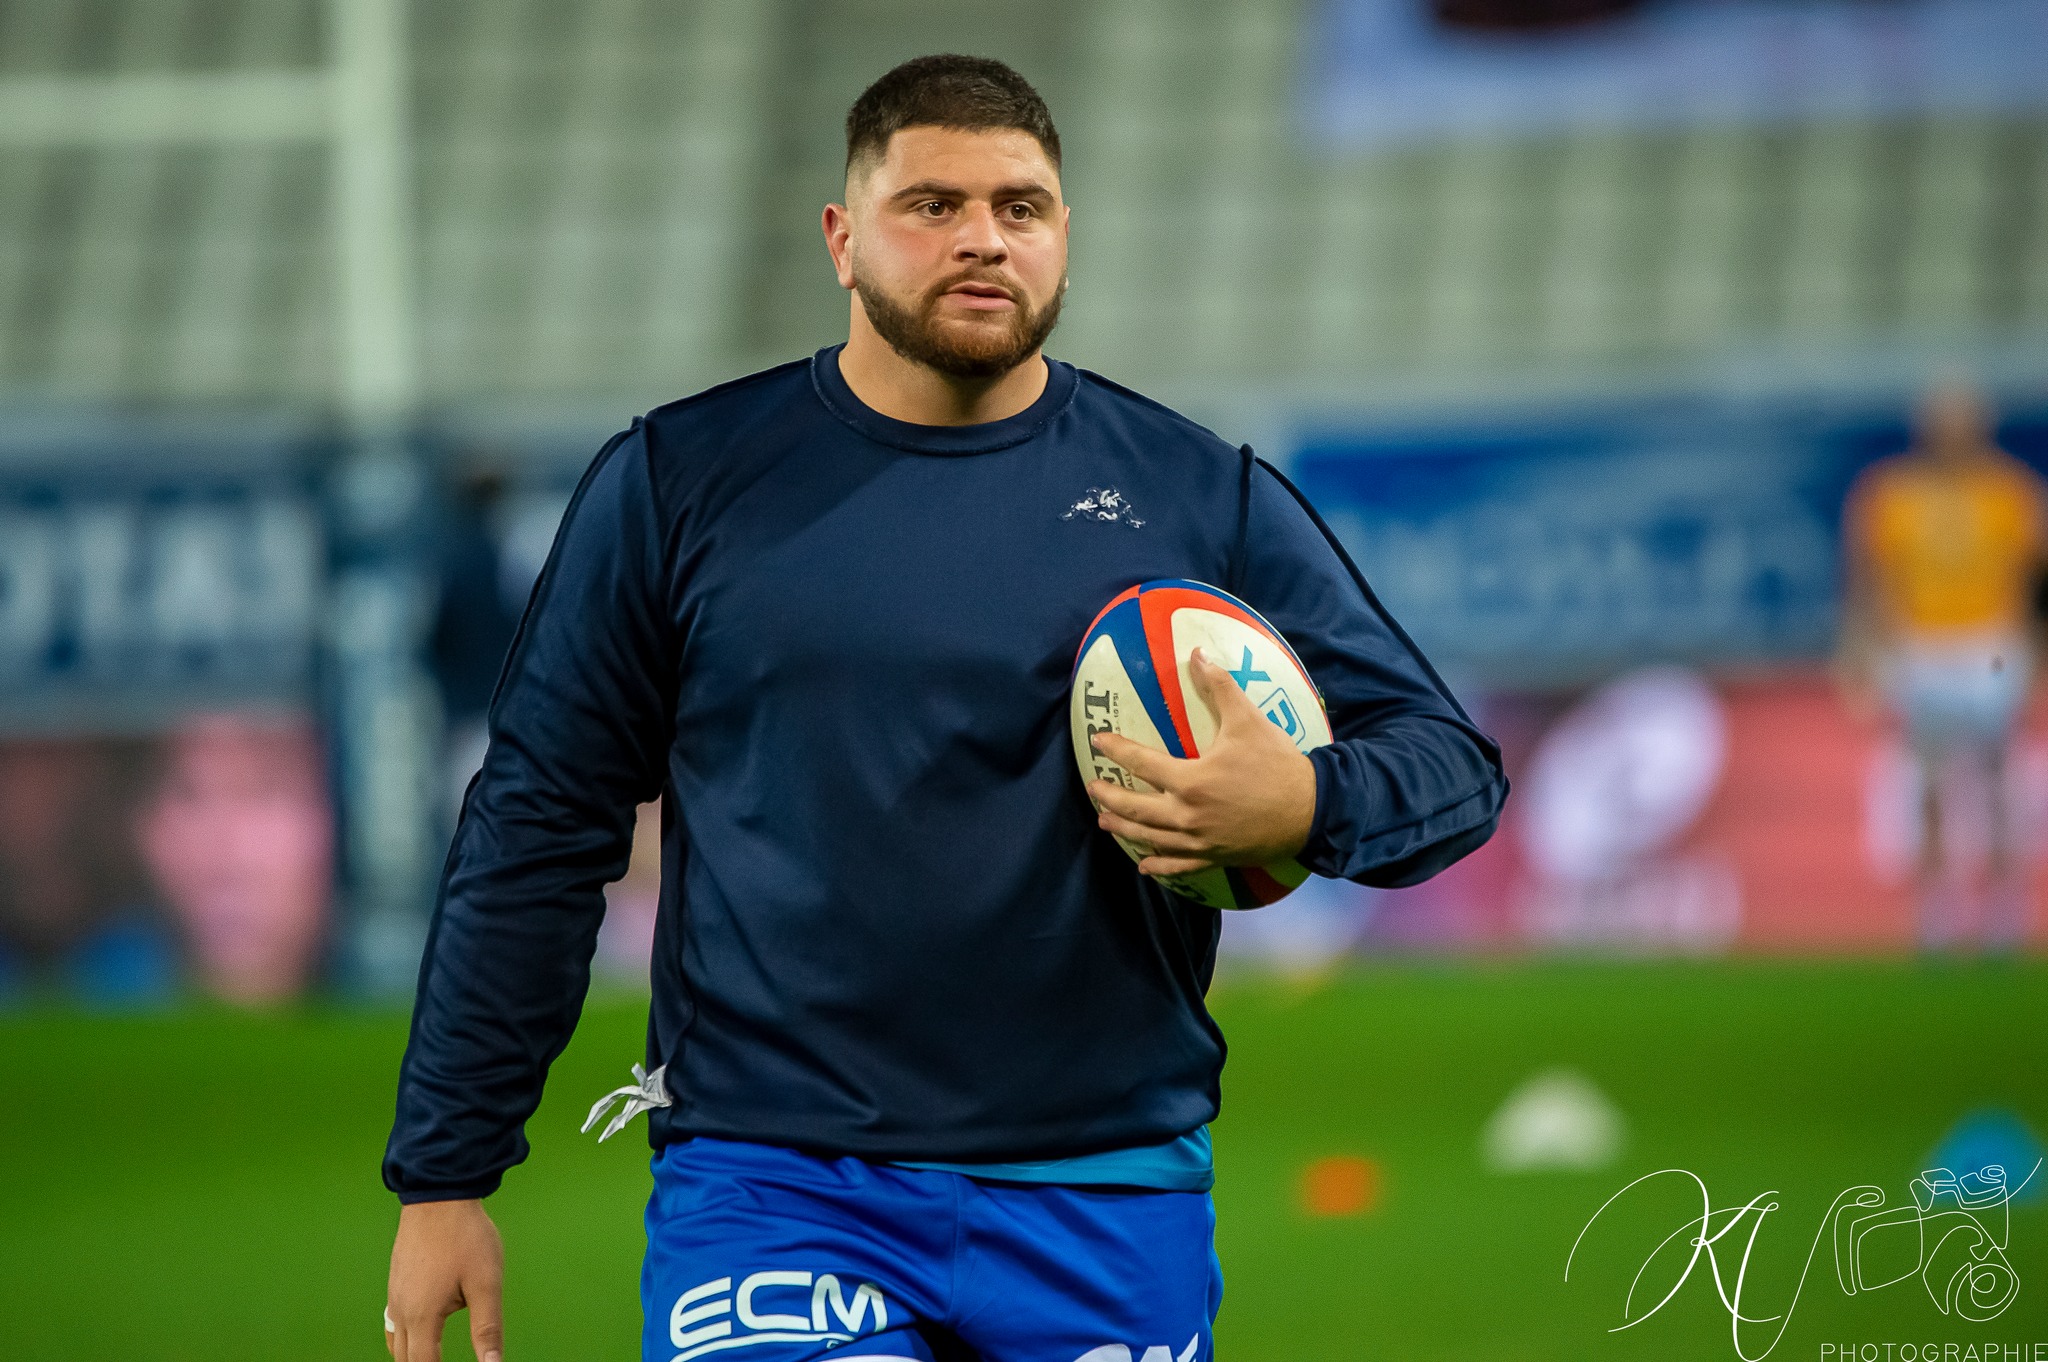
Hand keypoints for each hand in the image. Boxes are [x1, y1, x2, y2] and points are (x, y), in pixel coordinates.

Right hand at [386, 1199, 504, 1361]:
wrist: (438, 1196)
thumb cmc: (465, 1237)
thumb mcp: (486, 1283)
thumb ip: (487, 1328)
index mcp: (422, 1316)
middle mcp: (401, 1310)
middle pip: (405, 1359)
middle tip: (443, 1361)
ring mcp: (394, 1295)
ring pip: (396, 1343)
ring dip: (412, 1356)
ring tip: (432, 1358)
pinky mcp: (396, 1282)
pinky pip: (393, 1323)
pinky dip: (406, 1338)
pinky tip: (422, 1333)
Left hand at [1088, 648, 1317, 877]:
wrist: (1311, 810)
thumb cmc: (1277, 764)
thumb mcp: (1248, 720)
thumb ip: (1220, 686)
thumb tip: (1198, 653)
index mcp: (1191, 781)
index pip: (1141, 763)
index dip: (1117, 750)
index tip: (1098, 741)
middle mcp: (1188, 815)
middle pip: (1137, 809)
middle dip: (1110, 797)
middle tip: (1093, 788)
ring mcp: (1200, 841)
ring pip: (1151, 839)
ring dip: (1124, 830)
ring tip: (1105, 822)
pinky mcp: (1215, 857)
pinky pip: (1180, 865)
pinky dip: (1159, 866)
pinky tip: (1144, 867)